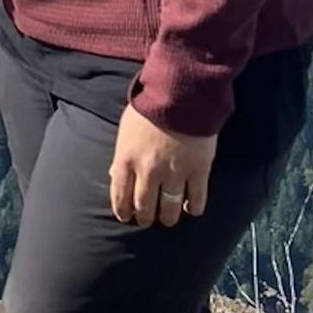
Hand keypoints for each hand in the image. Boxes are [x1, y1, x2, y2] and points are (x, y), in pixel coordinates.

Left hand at [109, 105, 216, 227]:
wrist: (180, 92)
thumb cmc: (149, 106)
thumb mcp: (126, 128)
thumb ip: (121, 154)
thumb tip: (115, 175)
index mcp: (126, 159)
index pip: (120, 196)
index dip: (122, 211)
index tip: (126, 217)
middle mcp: (148, 171)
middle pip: (144, 207)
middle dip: (145, 218)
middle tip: (147, 220)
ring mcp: (174, 173)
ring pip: (170, 208)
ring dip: (168, 218)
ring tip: (169, 219)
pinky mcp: (198, 170)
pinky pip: (197, 199)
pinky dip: (194, 208)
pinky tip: (192, 208)